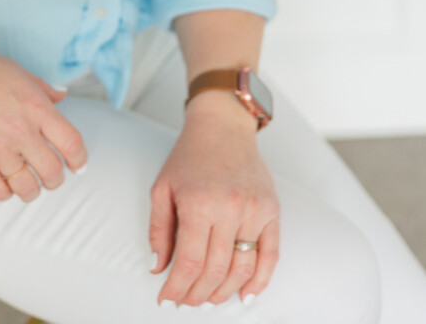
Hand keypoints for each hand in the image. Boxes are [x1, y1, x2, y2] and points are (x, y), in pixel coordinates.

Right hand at [0, 34, 88, 202]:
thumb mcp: (15, 70)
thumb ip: (42, 88)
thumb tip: (62, 97)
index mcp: (35, 106)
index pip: (72, 143)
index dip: (79, 159)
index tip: (77, 164)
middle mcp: (21, 131)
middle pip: (52, 172)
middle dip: (55, 178)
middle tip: (51, 176)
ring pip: (28, 188)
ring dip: (32, 189)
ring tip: (28, 182)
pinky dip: (5, 191)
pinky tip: (3, 180)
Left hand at [149, 93, 279, 307]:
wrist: (222, 127)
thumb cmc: (189, 157)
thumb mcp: (162, 188)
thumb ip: (158, 231)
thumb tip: (158, 269)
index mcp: (198, 204)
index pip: (189, 263)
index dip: (177, 289)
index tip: (167, 299)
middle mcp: (229, 209)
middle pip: (215, 271)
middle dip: (197, 295)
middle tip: (187, 303)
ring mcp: (254, 211)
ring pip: (242, 268)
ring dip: (225, 293)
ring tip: (209, 301)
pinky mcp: (272, 211)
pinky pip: (270, 256)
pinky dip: (260, 281)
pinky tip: (246, 296)